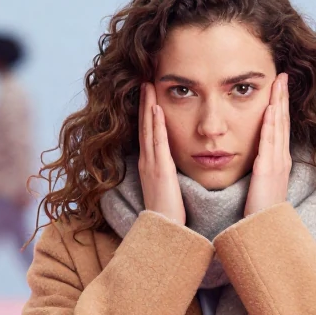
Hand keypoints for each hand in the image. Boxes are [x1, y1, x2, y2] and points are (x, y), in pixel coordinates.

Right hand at [138, 83, 184, 224]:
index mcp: (149, 166)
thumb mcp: (166, 190)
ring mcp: (151, 165)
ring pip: (148, 129)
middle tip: (145, 81)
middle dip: (144, 103)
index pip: (147, 133)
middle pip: (144, 126)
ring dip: (147, 106)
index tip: (148, 95)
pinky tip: (156, 110)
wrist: (163, 233)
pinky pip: (158, 143)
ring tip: (148, 86)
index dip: (146, 113)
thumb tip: (172, 167)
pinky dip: (156, 125)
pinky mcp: (160, 170)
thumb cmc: (167, 215)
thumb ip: (167, 176)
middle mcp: (147, 162)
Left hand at [244, 73, 290, 216]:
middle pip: (282, 122)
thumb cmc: (262, 213)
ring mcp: (276, 163)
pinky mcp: (268, 169)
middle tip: (282, 76)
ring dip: (278, 103)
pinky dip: (271, 123)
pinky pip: (269, 142)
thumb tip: (256, 163)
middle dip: (282, 98)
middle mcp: (281, 159)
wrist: (266, 231)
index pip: (279, 128)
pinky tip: (270, 108)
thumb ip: (260, 172)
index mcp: (278, 162)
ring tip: (278, 83)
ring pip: (278, 127)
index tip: (278, 88)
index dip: (280, 107)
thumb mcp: (262, 187)